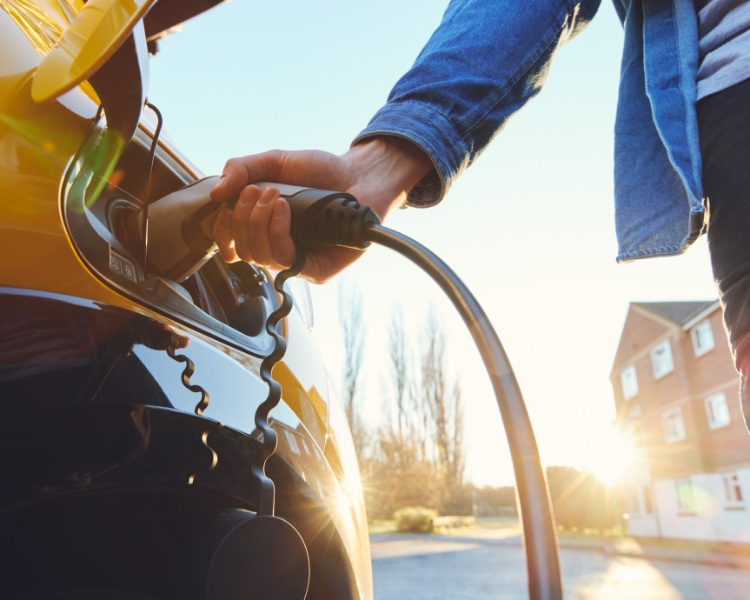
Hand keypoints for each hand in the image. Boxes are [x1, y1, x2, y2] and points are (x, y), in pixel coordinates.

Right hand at [210, 136, 432, 282]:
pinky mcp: (316, 270)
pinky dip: (277, 232)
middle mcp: (278, 248)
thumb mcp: (274, 162)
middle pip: (242, 251)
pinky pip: (285, 261)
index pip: (231, 246)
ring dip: (258, 223)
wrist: (359, 174)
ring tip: (274, 196)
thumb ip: (242, 169)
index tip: (225, 208)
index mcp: (263, 229)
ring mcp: (298, 261)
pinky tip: (284, 209)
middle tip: (257, 191)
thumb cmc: (321, 171)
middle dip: (242, 218)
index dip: (221, 232)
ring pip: (259, 257)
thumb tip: (215, 194)